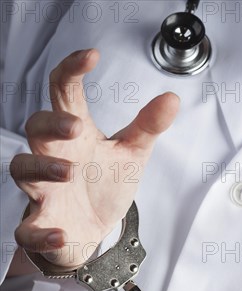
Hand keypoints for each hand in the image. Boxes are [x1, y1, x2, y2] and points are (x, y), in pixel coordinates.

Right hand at [10, 49, 179, 267]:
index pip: (64, 94)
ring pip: (22, 170)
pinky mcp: (41, 226)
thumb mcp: (131, 156)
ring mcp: (44, 192)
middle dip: (51, 124)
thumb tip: (171, 99)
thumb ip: (147, 127)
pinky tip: (61, 233)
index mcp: (76, 137)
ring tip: (69, 172)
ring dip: (41, 169)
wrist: (93, 231)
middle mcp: (55, 158)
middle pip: (36, 128)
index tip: (90, 57)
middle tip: (75, 128)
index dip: (71, 71)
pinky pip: (27, 230)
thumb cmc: (104, 188)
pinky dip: (41, 233)